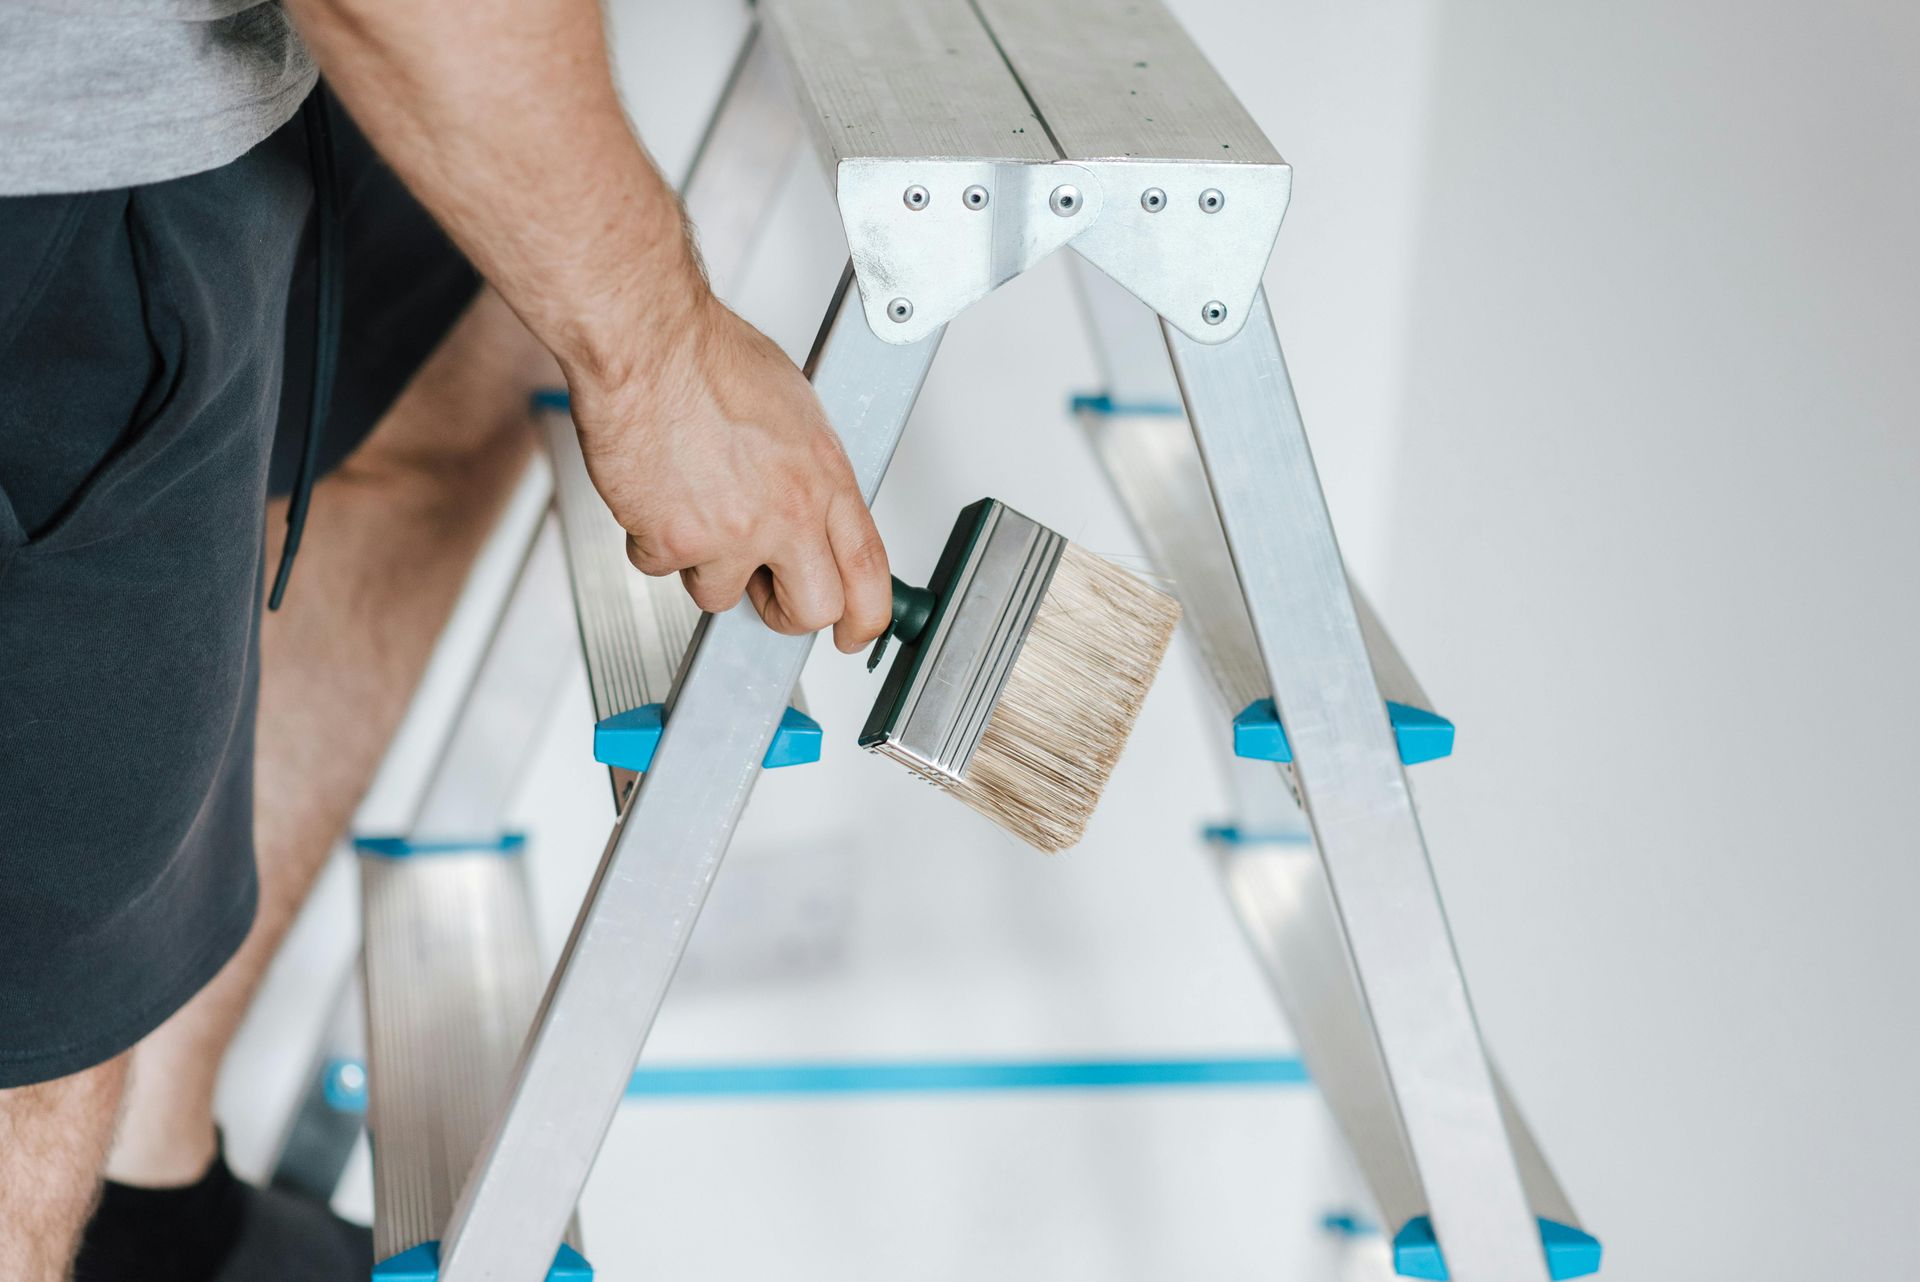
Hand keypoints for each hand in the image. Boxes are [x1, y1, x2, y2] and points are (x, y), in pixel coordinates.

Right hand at [568, 291, 891, 653]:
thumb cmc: (709, 357)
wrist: (646, 343)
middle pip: (812, 610)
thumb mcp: (795, 410)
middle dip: (785, 612)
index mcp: (826, 478)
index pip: (869, 571)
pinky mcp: (675, 541)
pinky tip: (654, 492)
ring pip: (721, 596)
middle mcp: (788, 512)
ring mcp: (732, 532)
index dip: (866, 617)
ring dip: (703, 564)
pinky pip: (661, 568)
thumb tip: (811, 504)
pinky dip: (651, 539)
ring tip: (691, 505)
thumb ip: (809, 471)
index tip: (854, 633)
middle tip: (763, 590)